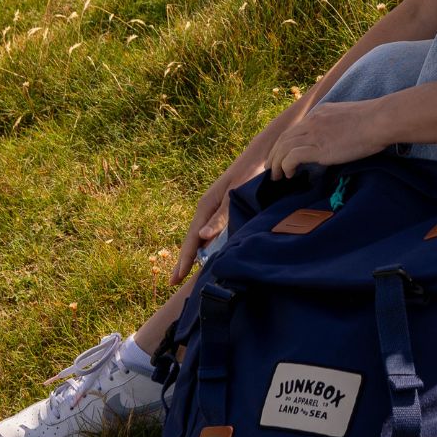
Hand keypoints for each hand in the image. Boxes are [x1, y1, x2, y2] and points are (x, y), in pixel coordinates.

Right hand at [170, 149, 265, 285]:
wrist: (263, 154)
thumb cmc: (250, 173)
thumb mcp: (236, 195)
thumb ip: (221, 216)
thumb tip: (202, 238)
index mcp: (206, 206)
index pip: (191, 239)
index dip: (183, 260)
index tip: (174, 279)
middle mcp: (207, 209)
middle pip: (192, 240)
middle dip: (184, 260)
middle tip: (174, 282)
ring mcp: (215, 209)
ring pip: (202, 237)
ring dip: (195, 255)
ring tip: (188, 273)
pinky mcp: (225, 209)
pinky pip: (211, 232)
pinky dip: (207, 246)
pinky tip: (209, 254)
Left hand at [266, 100, 388, 180]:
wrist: (379, 120)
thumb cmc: (375, 121)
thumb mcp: (350, 118)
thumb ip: (339, 126)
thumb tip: (337, 139)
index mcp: (320, 113)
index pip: (295, 129)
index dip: (284, 143)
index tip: (282, 154)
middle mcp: (313, 121)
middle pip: (284, 138)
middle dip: (274, 153)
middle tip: (270, 168)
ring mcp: (314, 134)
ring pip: (284, 148)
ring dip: (276, 163)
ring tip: (275, 176)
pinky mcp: (318, 148)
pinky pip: (292, 157)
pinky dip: (286, 166)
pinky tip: (289, 174)